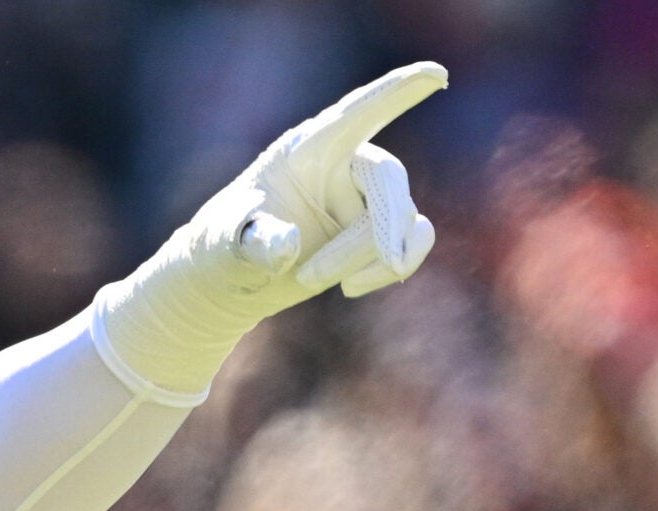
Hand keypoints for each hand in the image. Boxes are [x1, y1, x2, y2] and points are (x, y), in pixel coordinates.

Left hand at [93, 63, 446, 400]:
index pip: (358, 113)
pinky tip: (351, 287)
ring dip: (367, 259)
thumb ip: (253, 242)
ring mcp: (365, 193)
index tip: (435, 75)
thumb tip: (288, 243)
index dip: (397, 91)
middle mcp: (344, 161)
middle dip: (374, 233)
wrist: (231, 278)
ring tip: (305, 281)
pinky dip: (393, 267)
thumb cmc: (223, 248)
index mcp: (306, 148)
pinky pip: (416, 237)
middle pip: (388, 179)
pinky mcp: (379, 225)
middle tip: (319, 278)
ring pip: (402, 219)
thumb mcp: (226, 246)